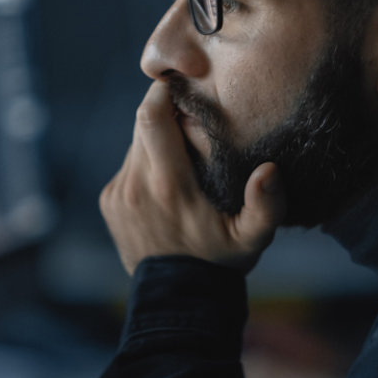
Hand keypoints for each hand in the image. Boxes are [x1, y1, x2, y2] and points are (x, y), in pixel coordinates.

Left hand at [99, 80, 286, 274]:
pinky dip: (145, 164)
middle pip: (142, 125)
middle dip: (164, 113)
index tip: (181, 81)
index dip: (161, 91)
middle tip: (191, 115)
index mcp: (168, 184)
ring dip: (156, 141)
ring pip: (135, 145)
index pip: (151, 117)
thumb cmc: (220, 262)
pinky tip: (167, 183)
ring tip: (183, 153)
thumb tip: (268, 170)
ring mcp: (118, 193)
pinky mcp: (109, 201)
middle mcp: (136, 184)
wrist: (177, 296)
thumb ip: (266, 206)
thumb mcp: (253, 239)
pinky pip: (127, 167)